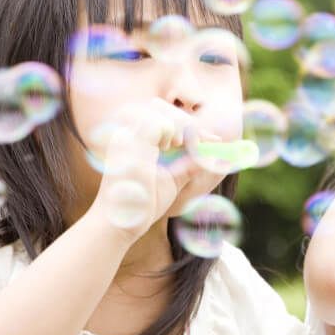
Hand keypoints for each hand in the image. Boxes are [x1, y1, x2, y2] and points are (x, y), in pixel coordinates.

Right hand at [89, 98, 214, 235]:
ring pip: (158, 110)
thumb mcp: (172, 180)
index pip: (162, 118)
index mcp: (135, 141)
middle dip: (188, 122)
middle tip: (207, 140)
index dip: (190, 125)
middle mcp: (127, 134)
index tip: (214, 139)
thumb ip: (189, 165)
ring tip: (181, 145)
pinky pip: (157, 124)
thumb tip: (214, 154)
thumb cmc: (141, 206)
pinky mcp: (130, 144)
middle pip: (159, 107)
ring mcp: (127, 137)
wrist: (119, 226)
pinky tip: (173, 147)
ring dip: (179, 124)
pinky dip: (172, 131)